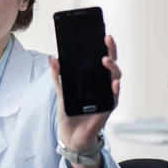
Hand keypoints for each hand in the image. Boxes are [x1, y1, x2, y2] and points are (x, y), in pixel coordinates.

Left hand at [49, 35, 121, 167]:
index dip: (103, 46)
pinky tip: (114, 83)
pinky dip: (115, 89)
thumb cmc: (69, 112)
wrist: (71, 135)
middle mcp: (103, 84)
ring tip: (105, 60)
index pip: (100, 58)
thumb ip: (58, 75)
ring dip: (112, 67)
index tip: (102, 32)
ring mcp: (107, 95)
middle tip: (107, 39)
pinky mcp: (108, 108)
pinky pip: (114, 97)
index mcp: (93, 78)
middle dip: (111, 50)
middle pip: (111, 64)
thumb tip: (52, 58)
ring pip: (115, 77)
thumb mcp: (60, 91)